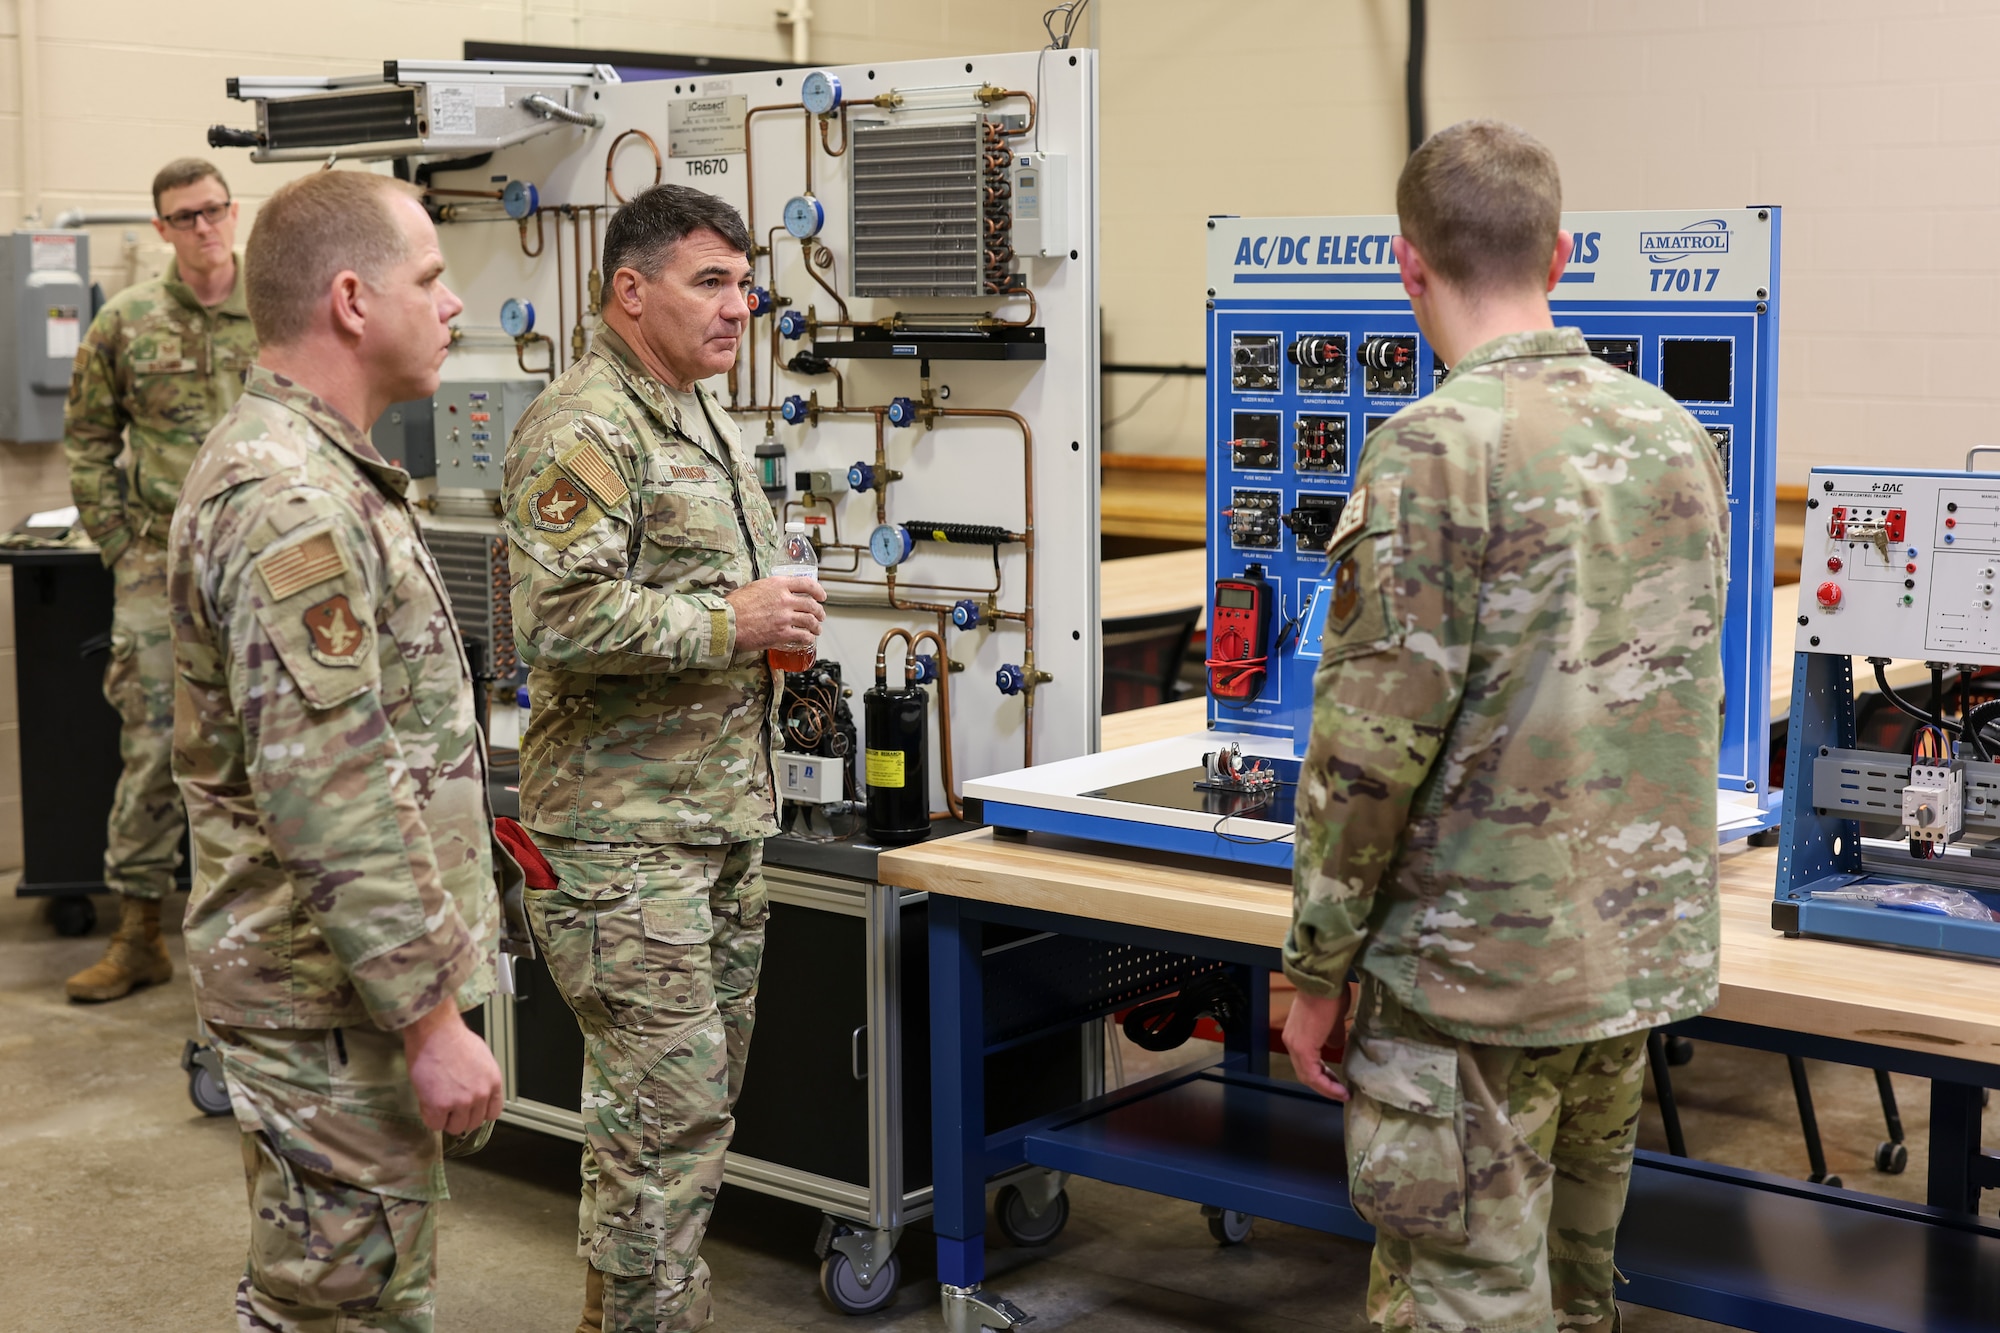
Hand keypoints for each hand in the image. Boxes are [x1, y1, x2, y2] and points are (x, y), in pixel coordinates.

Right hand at [402, 1001, 503, 1133]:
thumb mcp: (481, 1058)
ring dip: (445, 1119)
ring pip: (455, 1127)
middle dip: (460, 1116)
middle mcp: (481, 1095)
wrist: (436, 1032)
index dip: (478, 1112)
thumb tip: (475, 1089)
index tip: (469, 1110)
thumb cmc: (454, 1037)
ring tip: (437, 1103)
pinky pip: (435, 1124)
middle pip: (473, 1123)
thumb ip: (481, 1079)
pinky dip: (430, 1117)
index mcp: (493, 1082)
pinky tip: (427, 1104)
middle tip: (448, 1106)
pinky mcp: (440, 1106)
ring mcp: (461, 1102)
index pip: (493, 1113)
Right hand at [726, 575, 826, 653]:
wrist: (726, 622)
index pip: (806, 584)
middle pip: (811, 605)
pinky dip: (808, 638)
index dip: (818, 590)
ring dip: (816, 626)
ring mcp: (785, 617)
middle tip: (820, 616)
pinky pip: (802, 636)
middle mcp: (785, 599)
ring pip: (810, 621)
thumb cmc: (733, 605)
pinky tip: (807, 640)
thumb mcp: (753, 587)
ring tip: (817, 630)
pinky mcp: (782, 633)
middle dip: (819, 612)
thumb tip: (774, 592)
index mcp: (778, 584)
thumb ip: (769, 589)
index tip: (822, 596)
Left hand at [1283, 984, 1355, 1101]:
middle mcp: (1291, 1042)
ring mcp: (1295, 1045)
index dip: (1322, 1077)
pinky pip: (1312, 1074)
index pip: (1305, 1064)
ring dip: (1325, 1088)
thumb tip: (1333, 1046)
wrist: (1323, 982)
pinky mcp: (1302, 1047)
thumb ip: (1330, 1036)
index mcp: (1296, 1036)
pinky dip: (1325, 1084)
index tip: (1337, 1083)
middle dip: (1324, 1085)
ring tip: (1341, 1094)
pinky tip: (1339, 1089)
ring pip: (1307, 1076)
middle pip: (1304, 1073)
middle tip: (1340, 1091)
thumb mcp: (1332, 1020)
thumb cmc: (1329, 995)